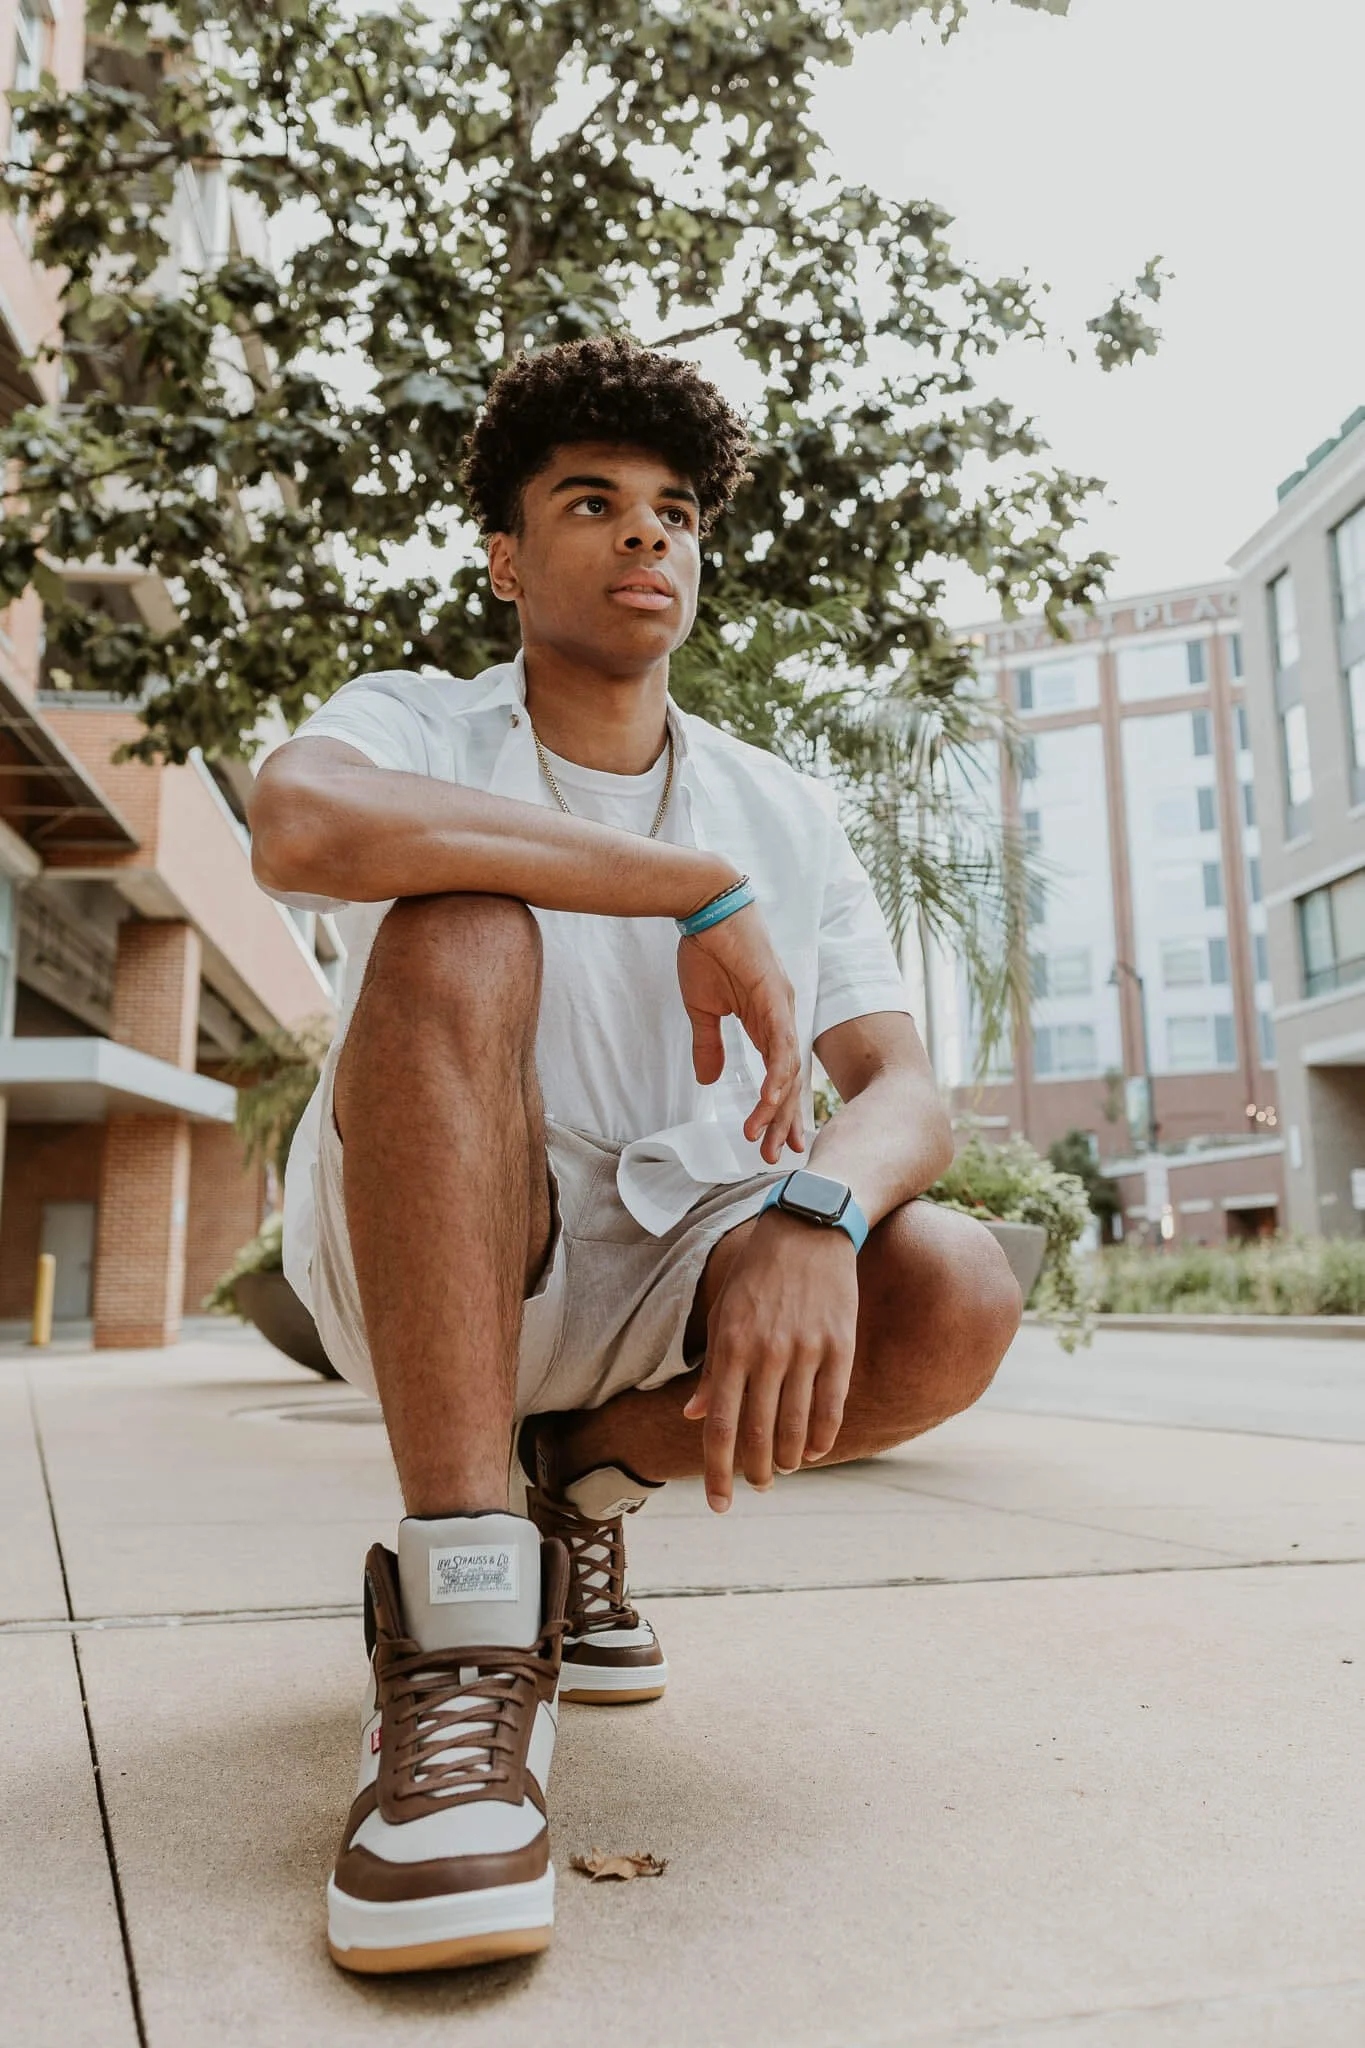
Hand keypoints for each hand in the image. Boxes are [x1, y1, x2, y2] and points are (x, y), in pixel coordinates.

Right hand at [676, 903, 804, 1164]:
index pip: (777, 1075)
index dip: (776, 1110)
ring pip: (787, 1068)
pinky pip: (780, 1043)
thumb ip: (709, 1046)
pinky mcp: (774, 995)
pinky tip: (771, 1099)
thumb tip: (710, 1081)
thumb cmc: (707, 950)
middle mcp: (782, 1018)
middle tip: (776, 1156)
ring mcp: (781, 1007)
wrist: (705, 906)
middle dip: (783, 1120)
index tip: (769, 1141)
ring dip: (777, 1106)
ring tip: (767, 1137)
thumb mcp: (705, 1009)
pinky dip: (777, 1073)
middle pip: (789, 1080)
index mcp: (767, 1022)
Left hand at [682, 1213, 857, 1510]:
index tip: (719, 1505)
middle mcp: (767, 1352)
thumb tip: (694, 1415)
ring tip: (779, 1469)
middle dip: (753, 1472)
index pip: (721, 1425)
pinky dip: (821, 1438)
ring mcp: (807, 1350)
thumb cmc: (757, 1274)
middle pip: (757, 1434)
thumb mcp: (723, 1313)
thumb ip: (711, 1369)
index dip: (718, 1471)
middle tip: (755, 1485)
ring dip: (785, 1459)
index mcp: (731, 1345)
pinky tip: (812, 1452)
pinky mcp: (840, 1346)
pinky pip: (832, 1407)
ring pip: (795, 1427)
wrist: (809, 1228)